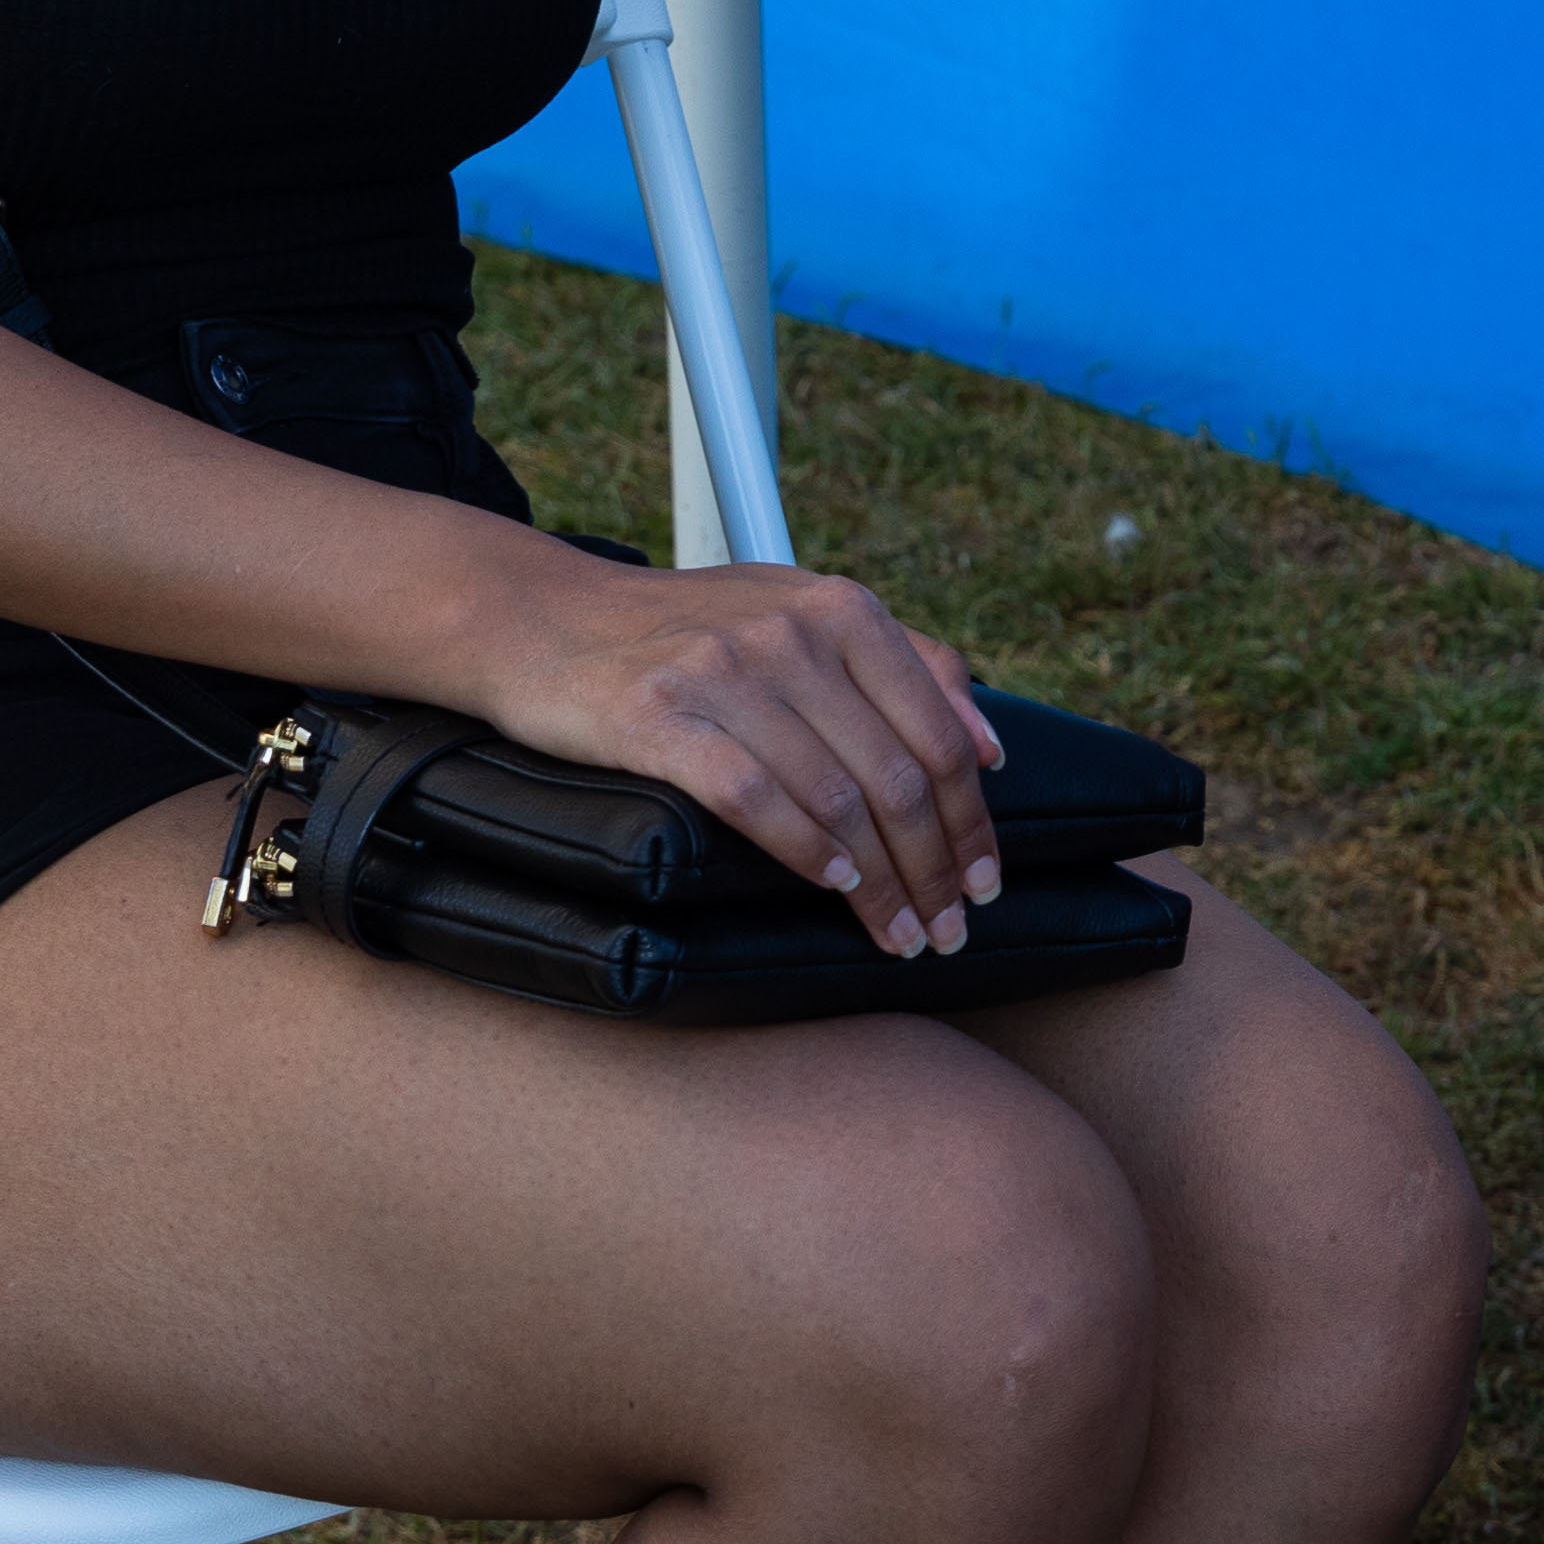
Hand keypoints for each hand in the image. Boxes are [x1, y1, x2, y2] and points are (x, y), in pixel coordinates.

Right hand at [482, 559, 1008, 954]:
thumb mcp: (804, 615)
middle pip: (897, 776)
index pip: (939, 732)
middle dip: (934, 869)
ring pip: (837, 798)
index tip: (986, 885)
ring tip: (898, 934)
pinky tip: (832, 888)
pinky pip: (754, 798)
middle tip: (948, 933)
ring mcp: (725, 672)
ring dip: (879, 884)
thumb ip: (906, 665)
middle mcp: (793, 632)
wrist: (548, 619)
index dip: (972, 822)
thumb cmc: (694, 632)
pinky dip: (805, 851)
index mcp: (844, 608)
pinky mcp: (660, 717)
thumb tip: (994, 749)